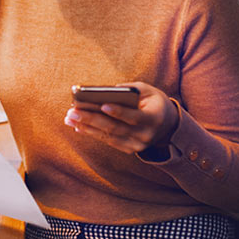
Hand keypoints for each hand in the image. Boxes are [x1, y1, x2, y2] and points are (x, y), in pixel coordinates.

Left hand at [63, 82, 178, 153]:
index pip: (134, 116)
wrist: (168, 126)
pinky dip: (92, 133)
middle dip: (92, 119)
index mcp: (154, 118)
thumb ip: (130, 89)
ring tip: (70, 118)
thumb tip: (106, 92)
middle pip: (115, 128)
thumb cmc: (154, 102)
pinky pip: (108, 141)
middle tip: (73, 111)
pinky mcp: (129, 149)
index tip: (102, 105)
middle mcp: (146, 135)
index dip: (119, 111)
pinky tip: (78, 126)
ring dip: (87, 127)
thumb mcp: (149, 91)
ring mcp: (137, 145)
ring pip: (108, 136)